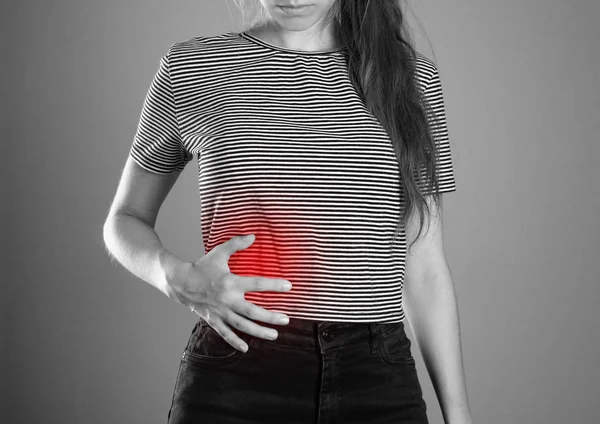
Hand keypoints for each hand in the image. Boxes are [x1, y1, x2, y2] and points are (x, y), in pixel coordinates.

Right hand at [168, 234, 291, 352]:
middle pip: (252, 311)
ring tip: (274, 335)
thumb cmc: (202, 266)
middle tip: (286, 319)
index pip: (257, 284)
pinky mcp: (213, 320)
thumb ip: (236, 244)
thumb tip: (254, 235)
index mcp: (230, 282)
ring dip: (259, 332)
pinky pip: (225, 333)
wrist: (179, 282)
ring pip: (242, 325)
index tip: (289, 286)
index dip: (274, 285)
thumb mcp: (219, 253)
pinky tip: (246, 348)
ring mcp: (220, 312)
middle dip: (270, 316)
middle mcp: (227, 299)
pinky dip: (235, 342)